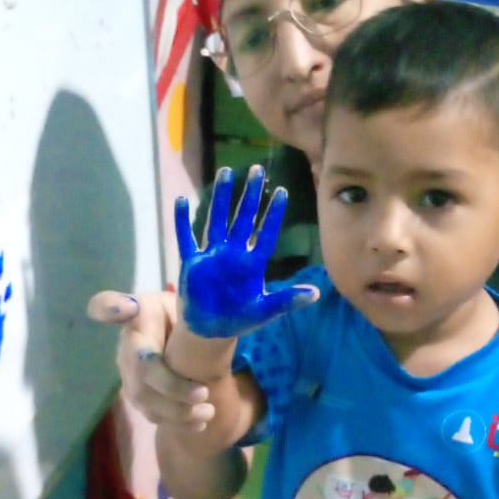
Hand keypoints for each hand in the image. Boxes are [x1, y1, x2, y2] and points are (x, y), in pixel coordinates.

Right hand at [85, 288, 215, 429]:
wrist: (186, 338)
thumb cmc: (191, 317)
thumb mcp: (197, 307)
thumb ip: (200, 312)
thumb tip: (214, 315)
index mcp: (142, 312)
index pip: (112, 305)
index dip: (111, 307)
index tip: (124, 307)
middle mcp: (128, 342)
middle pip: (140, 369)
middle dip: (172, 387)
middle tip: (204, 394)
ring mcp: (128, 370)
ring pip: (143, 397)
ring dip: (177, 410)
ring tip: (208, 413)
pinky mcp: (137, 393)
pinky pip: (151, 412)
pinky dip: (176, 422)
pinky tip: (199, 424)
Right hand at [176, 165, 317, 338]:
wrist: (211, 329)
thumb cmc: (240, 318)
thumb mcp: (265, 310)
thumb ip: (288, 300)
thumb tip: (317, 294)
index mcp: (252, 263)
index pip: (265, 233)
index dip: (273, 214)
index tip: (282, 191)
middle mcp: (233, 253)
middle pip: (243, 219)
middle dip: (250, 195)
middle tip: (257, 169)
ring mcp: (212, 255)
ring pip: (216, 220)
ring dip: (221, 198)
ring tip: (226, 172)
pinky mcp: (192, 263)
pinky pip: (186, 238)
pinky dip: (182, 221)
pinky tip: (181, 200)